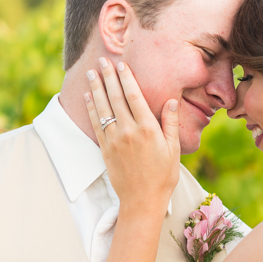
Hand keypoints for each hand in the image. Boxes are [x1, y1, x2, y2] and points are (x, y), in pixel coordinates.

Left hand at [84, 58, 180, 214]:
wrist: (142, 201)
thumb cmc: (163, 176)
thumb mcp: (174, 150)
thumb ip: (171, 124)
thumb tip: (171, 101)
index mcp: (148, 130)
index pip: (135, 97)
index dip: (126, 79)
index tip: (121, 65)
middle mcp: (129, 132)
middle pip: (116, 98)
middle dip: (108, 77)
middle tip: (102, 61)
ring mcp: (115, 140)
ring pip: (103, 108)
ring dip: (96, 88)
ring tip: (91, 73)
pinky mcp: (105, 149)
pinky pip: (96, 124)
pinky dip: (91, 108)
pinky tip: (88, 96)